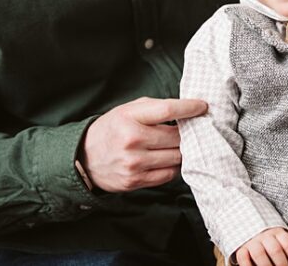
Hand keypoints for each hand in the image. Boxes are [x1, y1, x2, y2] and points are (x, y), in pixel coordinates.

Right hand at [79, 96, 207, 192]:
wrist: (84, 158)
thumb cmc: (111, 130)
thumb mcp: (127, 110)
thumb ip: (154, 108)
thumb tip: (185, 110)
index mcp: (129, 117)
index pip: (168, 110)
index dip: (189, 108)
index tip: (202, 107)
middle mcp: (132, 140)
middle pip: (176, 137)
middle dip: (188, 133)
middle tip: (192, 130)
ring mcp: (134, 163)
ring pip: (176, 157)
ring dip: (183, 151)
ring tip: (181, 145)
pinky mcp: (136, 181)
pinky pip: (168, 175)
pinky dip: (174, 166)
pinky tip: (169, 159)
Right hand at [235, 227, 287, 265]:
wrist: (251, 231)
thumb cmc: (272, 240)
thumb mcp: (285, 239)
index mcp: (277, 233)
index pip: (287, 242)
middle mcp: (264, 236)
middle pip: (275, 250)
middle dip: (282, 264)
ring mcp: (252, 242)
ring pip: (259, 254)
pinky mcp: (242, 249)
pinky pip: (243, 257)